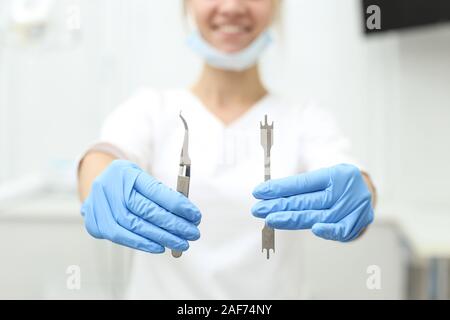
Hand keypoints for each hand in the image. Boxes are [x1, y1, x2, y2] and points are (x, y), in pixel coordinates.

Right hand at [81, 160, 200, 252]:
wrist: (97, 184)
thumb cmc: (126, 183)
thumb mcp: (141, 178)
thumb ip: (160, 193)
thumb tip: (185, 214)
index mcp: (126, 172)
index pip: (155, 191)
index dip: (177, 205)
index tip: (194, 215)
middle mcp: (110, 187)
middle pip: (146, 210)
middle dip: (173, 225)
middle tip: (192, 233)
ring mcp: (99, 205)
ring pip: (134, 226)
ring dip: (161, 237)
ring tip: (180, 243)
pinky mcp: (95, 222)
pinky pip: (121, 236)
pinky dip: (142, 243)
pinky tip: (159, 246)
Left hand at [252, 164, 373, 241]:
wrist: (367, 190)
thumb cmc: (337, 183)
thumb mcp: (323, 175)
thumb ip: (301, 185)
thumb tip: (270, 193)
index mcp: (334, 173)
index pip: (302, 182)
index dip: (280, 188)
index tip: (259, 192)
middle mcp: (343, 189)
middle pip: (308, 200)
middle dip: (280, 206)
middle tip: (258, 209)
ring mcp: (352, 207)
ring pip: (319, 216)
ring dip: (293, 220)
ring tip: (271, 220)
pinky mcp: (358, 222)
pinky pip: (342, 229)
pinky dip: (328, 230)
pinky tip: (313, 229)